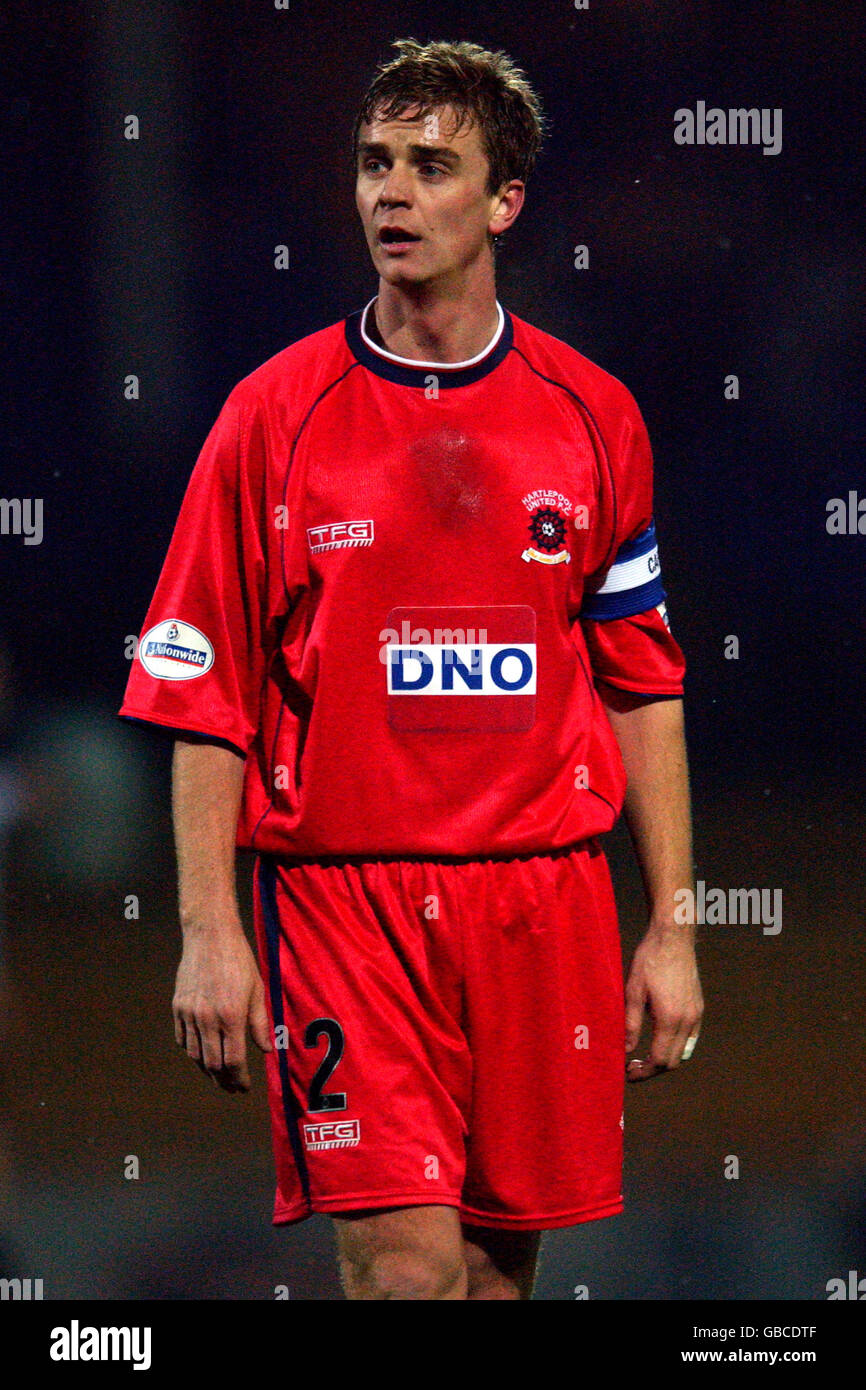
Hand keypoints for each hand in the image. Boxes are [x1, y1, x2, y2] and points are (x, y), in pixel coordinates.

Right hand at [172, 925, 272, 1091]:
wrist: (210, 936)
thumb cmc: (239, 961)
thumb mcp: (257, 990)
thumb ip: (260, 1023)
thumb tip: (266, 1050)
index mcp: (231, 1015)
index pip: (233, 1061)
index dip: (239, 1079)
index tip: (244, 1087)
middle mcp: (207, 1018)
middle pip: (212, 1064)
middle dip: (223, 1081)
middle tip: (232, 1087)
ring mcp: (189, 1013)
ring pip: (194, 1055)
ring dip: (207, 1070)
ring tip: (218, 1075)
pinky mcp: (178, 1006)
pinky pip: (182, 1039)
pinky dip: (191, 1051)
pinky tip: (202, 1054)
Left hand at [624, 924, 702, 1082]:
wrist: (673, 937)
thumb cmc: (650, 960)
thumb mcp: (633, 991)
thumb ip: (630, 1024)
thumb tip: (625, 1050)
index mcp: (670, 1018)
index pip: (659, 1060)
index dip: (643, 1071)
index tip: (628, 1072)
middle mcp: (688, 1020)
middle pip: (673, 1061)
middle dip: (653, 1069)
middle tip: (632, 1067)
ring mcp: (696, 1014)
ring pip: (683, 1052)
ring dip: (665, 1058)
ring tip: (644, 1056)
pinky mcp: (699, 1007)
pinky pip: (690, 1038)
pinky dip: (676, 1046)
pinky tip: (659, 1039)